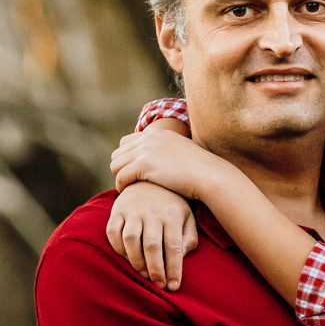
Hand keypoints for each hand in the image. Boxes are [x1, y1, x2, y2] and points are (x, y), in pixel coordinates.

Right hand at [105, 181, 199, 289]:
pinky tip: (126, 257)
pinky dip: (118, 248)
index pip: (174, 247)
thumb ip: (189, 237)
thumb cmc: (171, 203)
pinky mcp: (117, 210)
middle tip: (159, 285)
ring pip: (131, 240)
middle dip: (156, 270)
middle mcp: (152, 212)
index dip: (174, 269)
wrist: (149, 177)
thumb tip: (181, 256)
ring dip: (136, 261)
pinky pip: (113, 233)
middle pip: (152, 246)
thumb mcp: (187, 216)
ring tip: (143, 273)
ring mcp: (133, 210)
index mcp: (172, 215)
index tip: (174, 286)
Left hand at [110, 128, 229, 203]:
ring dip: (119, 177)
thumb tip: (161, 162)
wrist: (208, 175)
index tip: (130, 172)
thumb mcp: (181, 153)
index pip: (126, 142)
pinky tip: (127, 192)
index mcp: (157, 134)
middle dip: (120, 168)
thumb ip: (167, 152)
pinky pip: (121, 176)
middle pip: (118, 152)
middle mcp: (149, 138)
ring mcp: (145, 150)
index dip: (126, 158)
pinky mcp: (144, 164)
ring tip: (127, 188)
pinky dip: (121, 185)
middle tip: (127, 183)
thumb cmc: (199, 170)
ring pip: (116, 164)